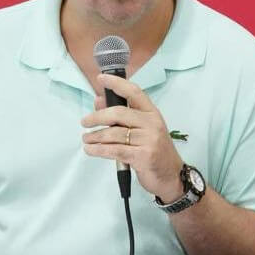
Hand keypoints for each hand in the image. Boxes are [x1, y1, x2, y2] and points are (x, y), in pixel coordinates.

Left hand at [81, 74, 185, 202]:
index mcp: (152, 113)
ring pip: (114, 134)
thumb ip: (121, 115)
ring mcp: (149, 140)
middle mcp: (152, 124)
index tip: (100, 78)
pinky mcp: (143, 156)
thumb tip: (98, 100)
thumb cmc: (154, 151)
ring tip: (86, 139)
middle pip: (119, 113)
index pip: (134, 92)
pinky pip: (115, 150)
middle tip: (84, 122)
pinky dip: (99, 150)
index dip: (117, 83)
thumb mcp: (142, 130)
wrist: (170, 176)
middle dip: (97, 117)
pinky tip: (90, 150)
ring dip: (95, 136)